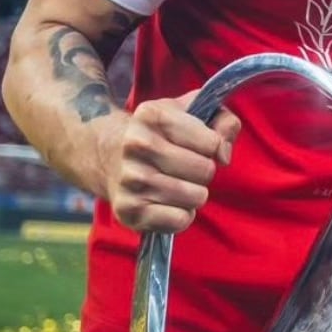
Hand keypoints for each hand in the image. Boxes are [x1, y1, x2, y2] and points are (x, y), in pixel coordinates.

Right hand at [100, 91, 241, 232]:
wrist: (107, 156)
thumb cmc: (160, 134)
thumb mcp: (191, 112)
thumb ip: (224, 121)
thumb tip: (224, 154)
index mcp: (153, 116)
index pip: (212, 143)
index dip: (214, 147)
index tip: (200, 147)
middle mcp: (137, 145)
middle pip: (205, 170)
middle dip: (204, 171)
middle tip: (188, 168)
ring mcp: (130, 179)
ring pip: (196, 196)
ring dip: (195, 193)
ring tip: (178, 184)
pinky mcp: (128, 210)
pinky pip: (180, 220)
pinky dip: (182, 215)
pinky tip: (169, 203)